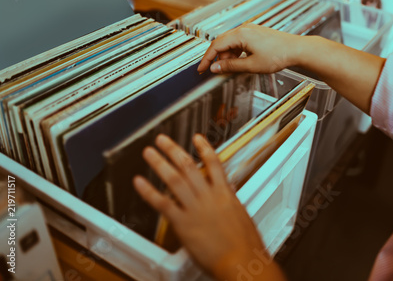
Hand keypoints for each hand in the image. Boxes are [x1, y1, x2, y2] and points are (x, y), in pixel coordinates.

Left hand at [133, 134, 284, 279]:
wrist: (241, 260)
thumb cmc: (246, 245)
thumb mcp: (242, 216)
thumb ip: (231, 204)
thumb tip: (228, 197)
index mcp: (225, 193)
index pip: (214, 164)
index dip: (204, 148)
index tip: (196, 138)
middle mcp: (209, 196)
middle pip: (188, 166)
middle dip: (173, 150)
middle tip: (162, 140)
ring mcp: (195, 208)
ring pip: (174, 179)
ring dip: (160, 163)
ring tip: (149, 153)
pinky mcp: (184, 223)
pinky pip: (163, 203)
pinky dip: (149, 191)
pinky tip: (140, 182)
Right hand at [198, 23, 304, 73]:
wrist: (296, 49)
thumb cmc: (278, 55)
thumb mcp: (251, 65)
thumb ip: (231, 66)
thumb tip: (216, 68)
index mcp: (240, 34)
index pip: (216, 46)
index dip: (207, 58)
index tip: (201, 69)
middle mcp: (244, 28)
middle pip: (221, 43)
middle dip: (217, 58)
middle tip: (214, 71)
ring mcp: (250, 30)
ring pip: (230, 43)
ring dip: (228, 56)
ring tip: (231, 69)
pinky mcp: (255, 33)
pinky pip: (239, 42)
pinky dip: (236, 52)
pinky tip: (240, 62)